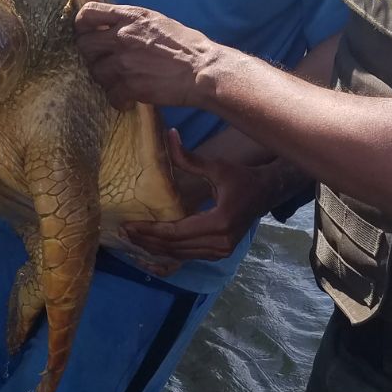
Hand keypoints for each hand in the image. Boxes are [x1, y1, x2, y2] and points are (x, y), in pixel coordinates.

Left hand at [74, 2, 218, 110]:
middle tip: (104, 63)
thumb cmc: (187, 46)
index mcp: (130, 16)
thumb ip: (132, 23)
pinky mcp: (130, 86)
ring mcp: (124, 62)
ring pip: (95, 72)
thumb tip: (114, 28)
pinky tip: (128, 100)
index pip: (87, 13)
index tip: (88, 35)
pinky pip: (110, 95)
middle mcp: (123, 36)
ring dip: (105, 79)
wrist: (203, 70)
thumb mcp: (158, 22)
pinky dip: (118, 100)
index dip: (82, 26)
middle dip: (91, 56)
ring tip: (119, 83)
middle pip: (84, 45)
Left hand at [123, 132, 278, 265]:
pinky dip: (168, 251)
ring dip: (155, 248)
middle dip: (147, 240)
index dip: (150, 230)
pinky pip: (188, 255)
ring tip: (133, 237)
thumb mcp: (216, 167)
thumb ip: (189, 158)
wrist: (267, 193)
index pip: (176, 232)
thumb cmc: (242, 178)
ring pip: (180, 255)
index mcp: (219, 223)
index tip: (129, 224)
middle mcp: (219, 243)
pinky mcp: (219, 253)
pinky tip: (152, 245)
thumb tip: (168, 135)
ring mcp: (220, 251)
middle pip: (175, 247)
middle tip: (124, 231)